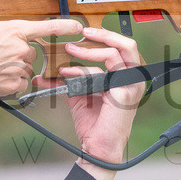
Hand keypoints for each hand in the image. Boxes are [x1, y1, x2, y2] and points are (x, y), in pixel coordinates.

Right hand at [0, 0, 81, 99]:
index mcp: (14, 31)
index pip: (49, 27)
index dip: (67, 26)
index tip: (78, 27)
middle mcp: (20, 50)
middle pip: (32, 50)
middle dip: (18, 51)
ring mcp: (18, 68)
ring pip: (27, 67)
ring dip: (15, 66)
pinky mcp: (13, 85)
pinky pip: (21, 82)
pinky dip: (12, 81)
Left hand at [31, 27, 142, 179]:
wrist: (97, 147)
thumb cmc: (94, 123)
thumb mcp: (80, 95)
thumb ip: (70, 80)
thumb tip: (46, 73)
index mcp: (128, 77)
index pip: (122, 47)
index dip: (105, 36)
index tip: (83, 34)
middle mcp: (134, 79)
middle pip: (126, 44)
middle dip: (104, 34)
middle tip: (83, 32)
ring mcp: (131, 86)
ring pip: (115, 53)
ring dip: (89, 50)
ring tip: (70, 50)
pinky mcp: (123, 93)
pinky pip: (102, 72)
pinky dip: (84, 70)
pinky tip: (68, 73)